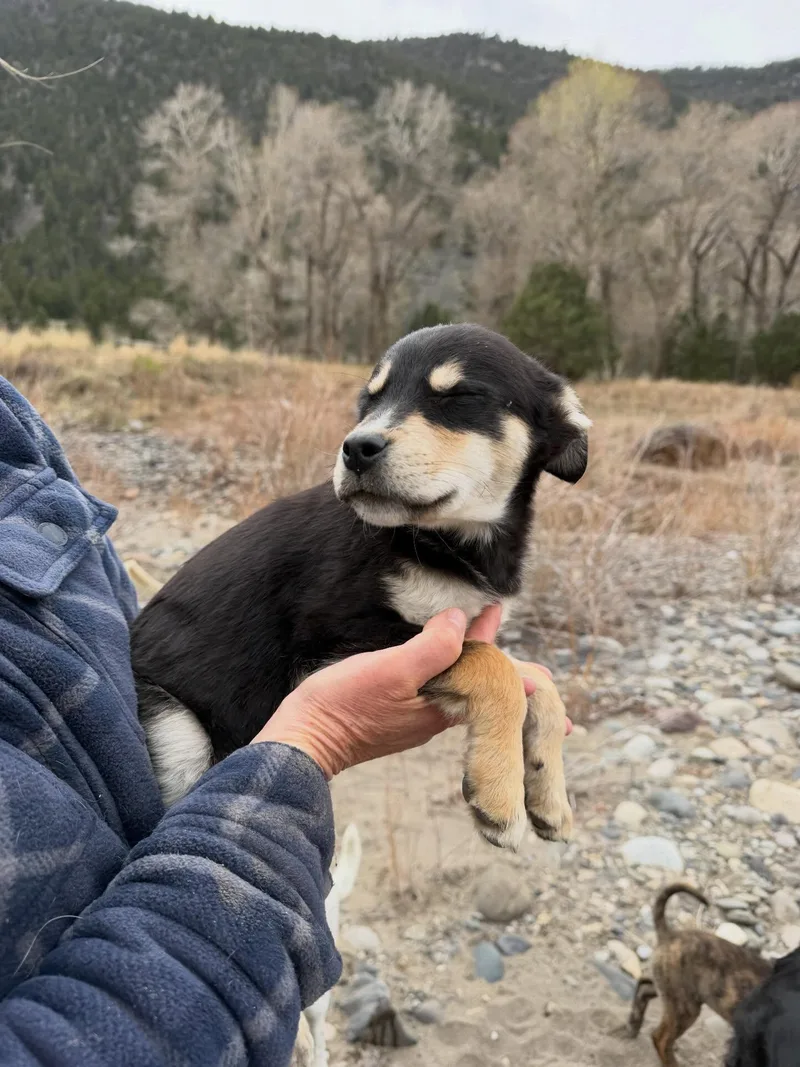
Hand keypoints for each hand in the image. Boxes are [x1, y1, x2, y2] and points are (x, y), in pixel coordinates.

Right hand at [251, 605, 567, 777]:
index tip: (548, 676)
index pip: (497, 689)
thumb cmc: (345, 707)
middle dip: (514, 681)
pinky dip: (455, 669)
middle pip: (486, 693)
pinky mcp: (397, 712)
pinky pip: (440, 689)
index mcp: (444, 706)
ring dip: (485, 670)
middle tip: (547, 682)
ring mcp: (417, 716)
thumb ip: (432, 648)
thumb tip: (462, 622)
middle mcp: (437, 715)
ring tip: (501, 654)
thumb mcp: (392, 670)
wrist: (303, 741)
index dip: (523, 675)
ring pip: (464, 691)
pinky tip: (449, 659)